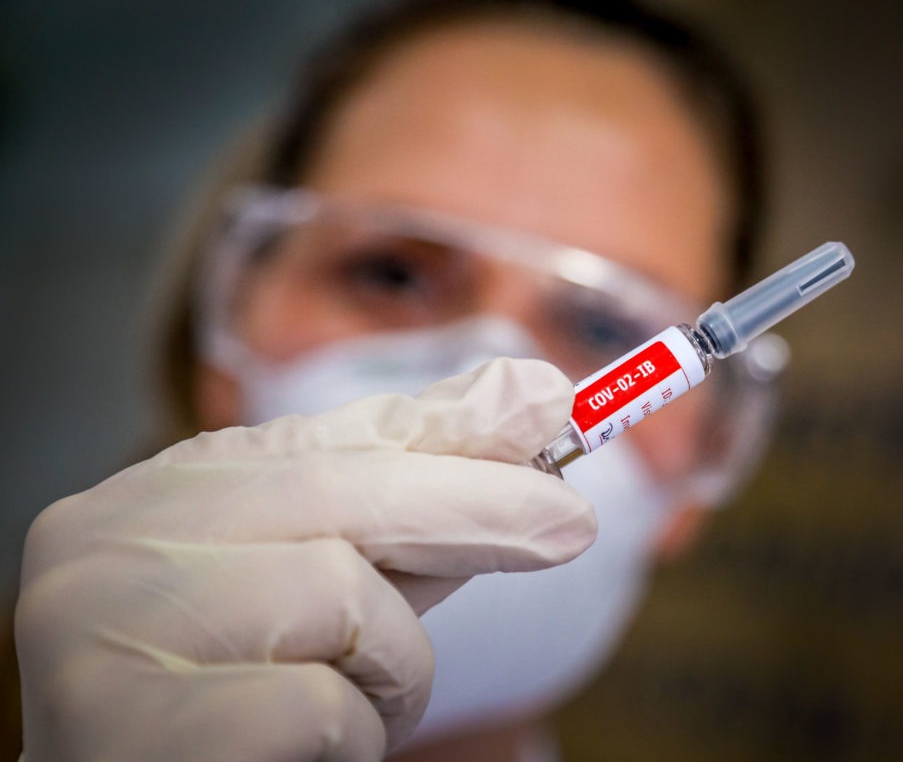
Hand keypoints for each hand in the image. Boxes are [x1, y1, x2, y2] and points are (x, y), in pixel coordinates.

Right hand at [16, 357, 595, 761]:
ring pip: (341, 595)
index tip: (545, 403)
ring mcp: (102, 629)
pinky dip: (354, 734)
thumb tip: (523, 402)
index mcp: (155, 497)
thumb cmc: (236, 691)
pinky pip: (320, 705)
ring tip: (353, 706)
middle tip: (572, 523)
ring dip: (393, 668)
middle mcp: (108, 542)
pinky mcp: (131, 724)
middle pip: (338, 492)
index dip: (446, 427)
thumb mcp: (319, 583)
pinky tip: (304, 753)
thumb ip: (407, 500)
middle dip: (474, 507)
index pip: (324, 439)